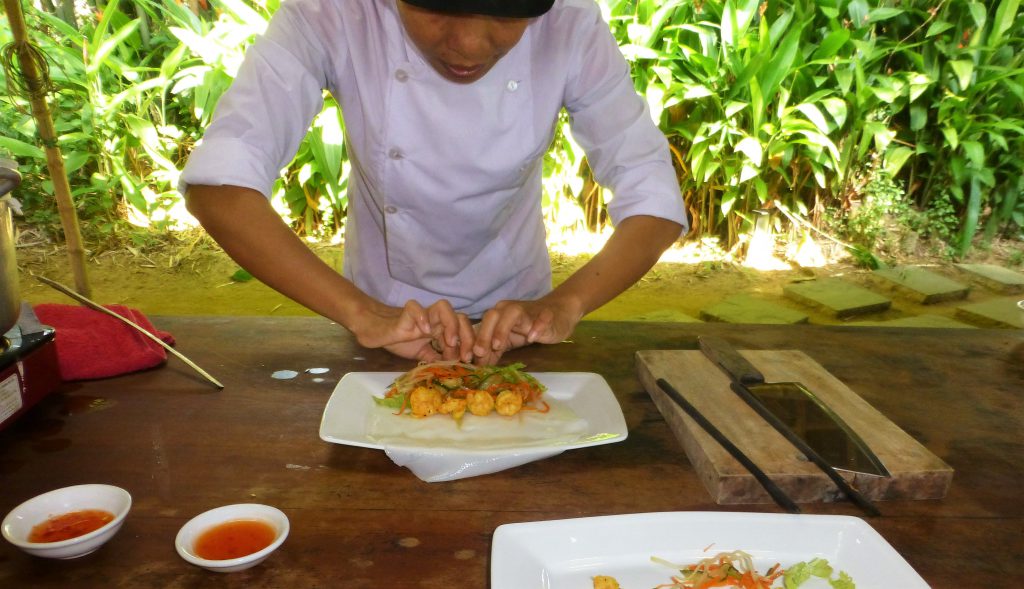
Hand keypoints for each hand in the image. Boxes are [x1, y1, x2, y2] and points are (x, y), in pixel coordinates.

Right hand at [353, 299, 474, 361]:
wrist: (377, 331)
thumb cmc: (400, 340)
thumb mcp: (423, 354)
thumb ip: (437, 358)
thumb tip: (455, 369)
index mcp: (441, 328)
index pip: (464, 329)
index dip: (470, 343)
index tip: (469, 360)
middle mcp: (435, 319)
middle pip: (461, 317)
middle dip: (467, 336)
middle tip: (464, 356)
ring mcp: (422, 315)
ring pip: (444, 306)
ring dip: (451, 324)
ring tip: (449, 342)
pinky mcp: (405, 314)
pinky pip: (415, 307)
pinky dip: (422, 317)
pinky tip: (425, 332)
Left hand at [471, 296, 582, 364]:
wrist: (557, 314)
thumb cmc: (528, 327)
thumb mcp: (508, 341)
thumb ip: (494, 352)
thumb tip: (478, 366)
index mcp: (498, 315)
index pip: (482, 326)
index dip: (474, 342)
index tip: (468, 359)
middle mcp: (509, 309)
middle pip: (492, 316)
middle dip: (484, 334)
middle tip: (479, 352)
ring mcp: (528, 311)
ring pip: (512, 313)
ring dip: (503, 328)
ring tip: (498, 345)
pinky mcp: (546, 314)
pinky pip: (541, 317)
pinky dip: (536, 327)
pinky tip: (532, 338)